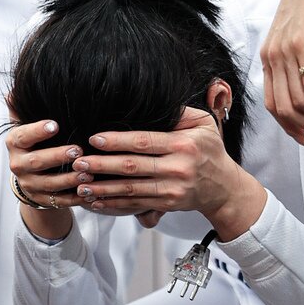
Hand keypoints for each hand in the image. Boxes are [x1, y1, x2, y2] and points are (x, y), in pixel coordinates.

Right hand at [6, 116, 82, 241]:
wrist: (30, 176)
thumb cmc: (33, 143)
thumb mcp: (24, 125)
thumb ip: (20, 109)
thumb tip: (12, 92)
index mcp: (15, 144)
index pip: (22, 136)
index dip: (37, 131)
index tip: (55, 125)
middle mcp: (19, 165)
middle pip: (37, 162)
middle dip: (58, 156)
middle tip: (78, 150)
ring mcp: (30, 185)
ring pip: (50, 184)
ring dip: (70, 179)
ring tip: (88, 173)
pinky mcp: (43, 199)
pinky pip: (60, 200)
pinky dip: (75, 197)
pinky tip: (90, 191)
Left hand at [72, 107, 266, 238]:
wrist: (224, 187)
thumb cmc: (210, 150)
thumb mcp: (204, 124)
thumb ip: (179, 113)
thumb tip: (153, 100)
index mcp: (183, 144)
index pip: (144, 141)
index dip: (117, 141)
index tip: (94, 139)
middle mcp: (178, 167)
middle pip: (133, 166)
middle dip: (102, 165)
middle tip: (79, 162)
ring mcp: (172, 189)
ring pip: (131, 189)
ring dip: (103, 188)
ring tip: (80, 184)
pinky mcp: (167, 204)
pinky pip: (136, 204)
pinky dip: (114, 204)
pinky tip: (96, 201)